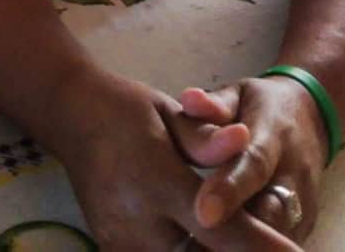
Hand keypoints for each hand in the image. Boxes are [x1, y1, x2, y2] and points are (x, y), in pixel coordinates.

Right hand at [55, 72, 303, 249]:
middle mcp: (137, 223)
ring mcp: (120, 242)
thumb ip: (207, 139)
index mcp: (156, 183)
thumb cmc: (126, 108)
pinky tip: (200, 240)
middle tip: (272, 245)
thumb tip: (245, 142)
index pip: (221, 227)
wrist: (72, 115)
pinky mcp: (111, 248)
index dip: (261, 245)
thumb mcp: (169, 113)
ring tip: (243, 240)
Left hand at [180, 77, 328, 243]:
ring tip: (199, 249)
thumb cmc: (259, 105)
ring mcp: (305, 204)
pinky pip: (278, 245)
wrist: (310, 118)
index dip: (230, 188)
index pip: (254, 163)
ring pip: (276, 238)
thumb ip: (214, 102)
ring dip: (242, 245)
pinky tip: (217, 249)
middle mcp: (294, 173)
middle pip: (269, 213)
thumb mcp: (238, 93)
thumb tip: (189, 101)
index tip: (203, 212)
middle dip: (235, 233)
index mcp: (274, 133)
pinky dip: (250, 249)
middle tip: (193, 242)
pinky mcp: (305, 226)